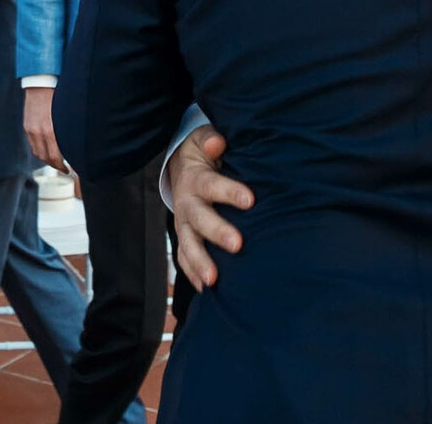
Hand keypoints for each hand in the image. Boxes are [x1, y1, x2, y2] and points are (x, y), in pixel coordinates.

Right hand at [23, 86, 64, 171]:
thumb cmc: (59, 97)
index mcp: (51, 130)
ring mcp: (31, 130)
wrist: (41, 84)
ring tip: (56, 162)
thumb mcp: (67, 115)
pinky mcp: (27, 126)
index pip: (55, 157)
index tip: (69, 170)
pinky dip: (40, 151)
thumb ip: (68, 131)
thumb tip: (76, 145)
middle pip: (46, 158)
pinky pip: (33, 145)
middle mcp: (39, 132)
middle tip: (64, 169)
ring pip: (38, 153)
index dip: (62, 167)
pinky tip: (47, 150)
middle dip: (55, 166)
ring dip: (47, 160)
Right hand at [167, 125, 253, 291]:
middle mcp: (187, 204)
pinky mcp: (185, 238)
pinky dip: (193, 274)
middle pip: (199, 219)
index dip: (229, 192)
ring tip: (214, 280)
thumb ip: (210, 140)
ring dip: (200, 262)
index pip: (211, 185)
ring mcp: (184, 225)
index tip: (250, 200)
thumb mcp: (203, 140)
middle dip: (217, 232)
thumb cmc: (203, 154)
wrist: (181, 168)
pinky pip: (184, 259)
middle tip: (237, 244)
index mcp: (195, 179)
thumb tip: (217, 143)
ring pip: (188, 244)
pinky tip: (206, 290)